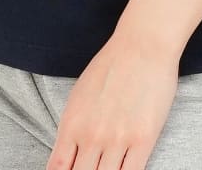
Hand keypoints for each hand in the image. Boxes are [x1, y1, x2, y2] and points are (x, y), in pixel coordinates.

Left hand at [45, 30, 180, 169]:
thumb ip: (73, 128)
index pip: (58, 169)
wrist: (142, 44)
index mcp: (71, 123)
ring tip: (106, 168)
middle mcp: (91, 136)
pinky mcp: (143, 140)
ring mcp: (117, 139)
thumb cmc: (111, 66)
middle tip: (90, 169)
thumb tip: (68, 156)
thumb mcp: (80, 95)